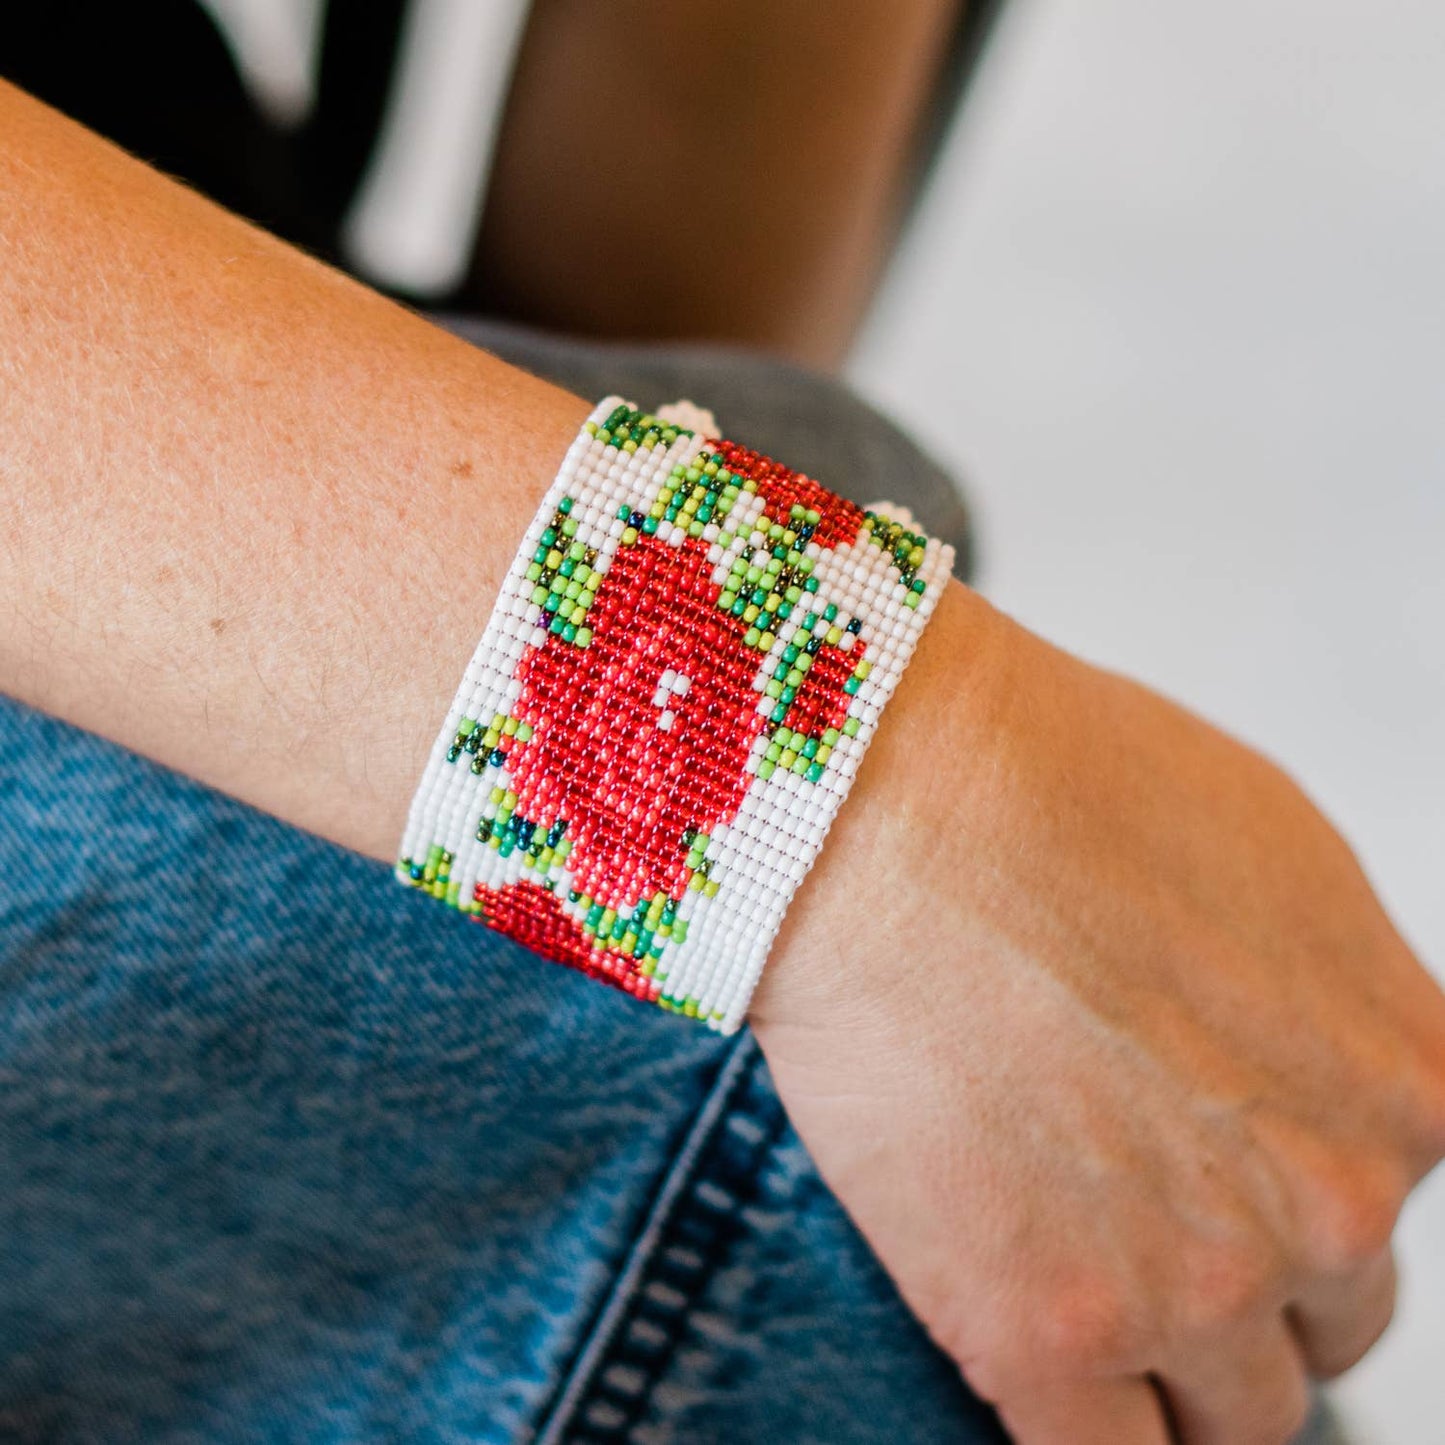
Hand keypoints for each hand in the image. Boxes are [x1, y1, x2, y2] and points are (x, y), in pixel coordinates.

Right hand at [751, 580, 1444, 1444]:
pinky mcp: (1050, 1335)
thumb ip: (1327, 999)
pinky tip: (1034, 1361)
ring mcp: (1197, 1286)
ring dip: (1169, 1374)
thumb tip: (1303, 1058)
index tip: (1234, 1204)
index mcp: (1402, 1085)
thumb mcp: (1271, 855)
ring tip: (1081, 1293)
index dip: (1293, 1207)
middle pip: (1322, 1324)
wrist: (896, 801)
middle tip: (1144, 1233)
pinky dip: (1083, 1428)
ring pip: (1231, 1416)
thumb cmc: (1048, 783)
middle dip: (1243, 1290)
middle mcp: (1332, 1204)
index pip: (1384, 1218)